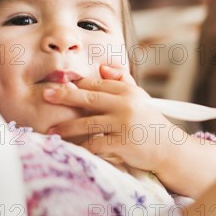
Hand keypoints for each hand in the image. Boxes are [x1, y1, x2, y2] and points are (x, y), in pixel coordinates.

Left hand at [43, 65, 178, 171]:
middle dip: (65, 95)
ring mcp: (124, 124)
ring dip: (67, 127)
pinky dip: (82, 147)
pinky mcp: (123, 143)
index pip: (97, 83)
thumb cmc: (150, 123)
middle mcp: (126, 104)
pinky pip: (96, 144)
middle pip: (88, 98)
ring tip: (52, 130)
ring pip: (88, 123)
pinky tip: (70, 148)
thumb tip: (102, 66)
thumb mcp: (140, 98)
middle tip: (46, 95)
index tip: (58, 84)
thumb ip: (122, 80)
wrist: (169, 149)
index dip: (76, 84)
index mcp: (128, 91)